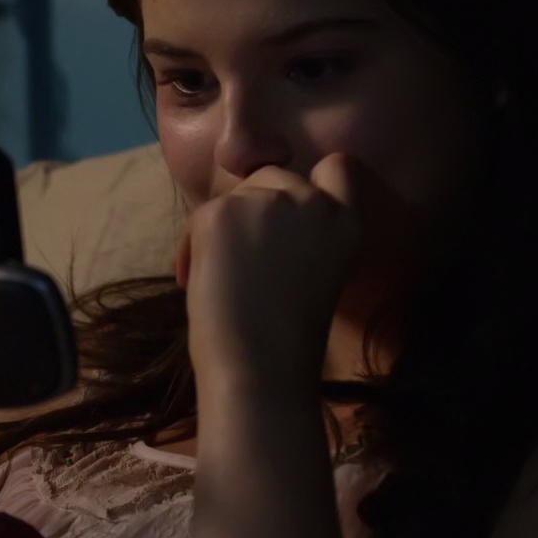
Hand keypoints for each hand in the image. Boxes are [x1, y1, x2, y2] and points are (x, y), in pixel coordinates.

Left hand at [174, 153, 398, 390]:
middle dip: (252, 208)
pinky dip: (192, 248)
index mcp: (345, 223)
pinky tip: (198, 283)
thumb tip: (256, 211)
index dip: (312, 180)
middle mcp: (313, 202)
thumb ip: (300, 234)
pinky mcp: (223, 212)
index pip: (338, 168)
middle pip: (272, 177)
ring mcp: (268, 202)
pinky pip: (200, 217)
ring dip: (220, 231)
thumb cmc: (284, 339)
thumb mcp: (314, 272)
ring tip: (223, 281)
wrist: (261, 370)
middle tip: (245, 264)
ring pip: (233, 197)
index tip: (290, 209)